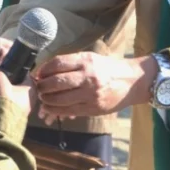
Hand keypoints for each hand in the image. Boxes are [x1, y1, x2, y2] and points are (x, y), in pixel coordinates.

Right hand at [0, 60, 31, 116]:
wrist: (0, 129)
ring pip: (7, 97)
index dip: (13, 68)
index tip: (1, 67)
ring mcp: (20, 112)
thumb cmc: (4, 101)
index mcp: (31, 89)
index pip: (24, 73)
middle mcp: (29, 100)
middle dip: (0, 83)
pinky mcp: (11, 121)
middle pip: (14, 86)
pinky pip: (2, 107)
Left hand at [32, 53, 157, 118]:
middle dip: (42, 86)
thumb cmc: (108, 68)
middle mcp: (88, 76)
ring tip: (42, 98)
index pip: (58, 64)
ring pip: (60, 99)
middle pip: (56, 82)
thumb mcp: (91, 58)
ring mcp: (91, 94)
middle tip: (38, 88)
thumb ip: (70, 64)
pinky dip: (56, 110)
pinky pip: (69, 110)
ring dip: (46, 100)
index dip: (43, 70)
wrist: (132, 81)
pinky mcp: (93, 108)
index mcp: (86, 61)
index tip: (37, 74)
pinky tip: (49, 108)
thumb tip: (45, 72)